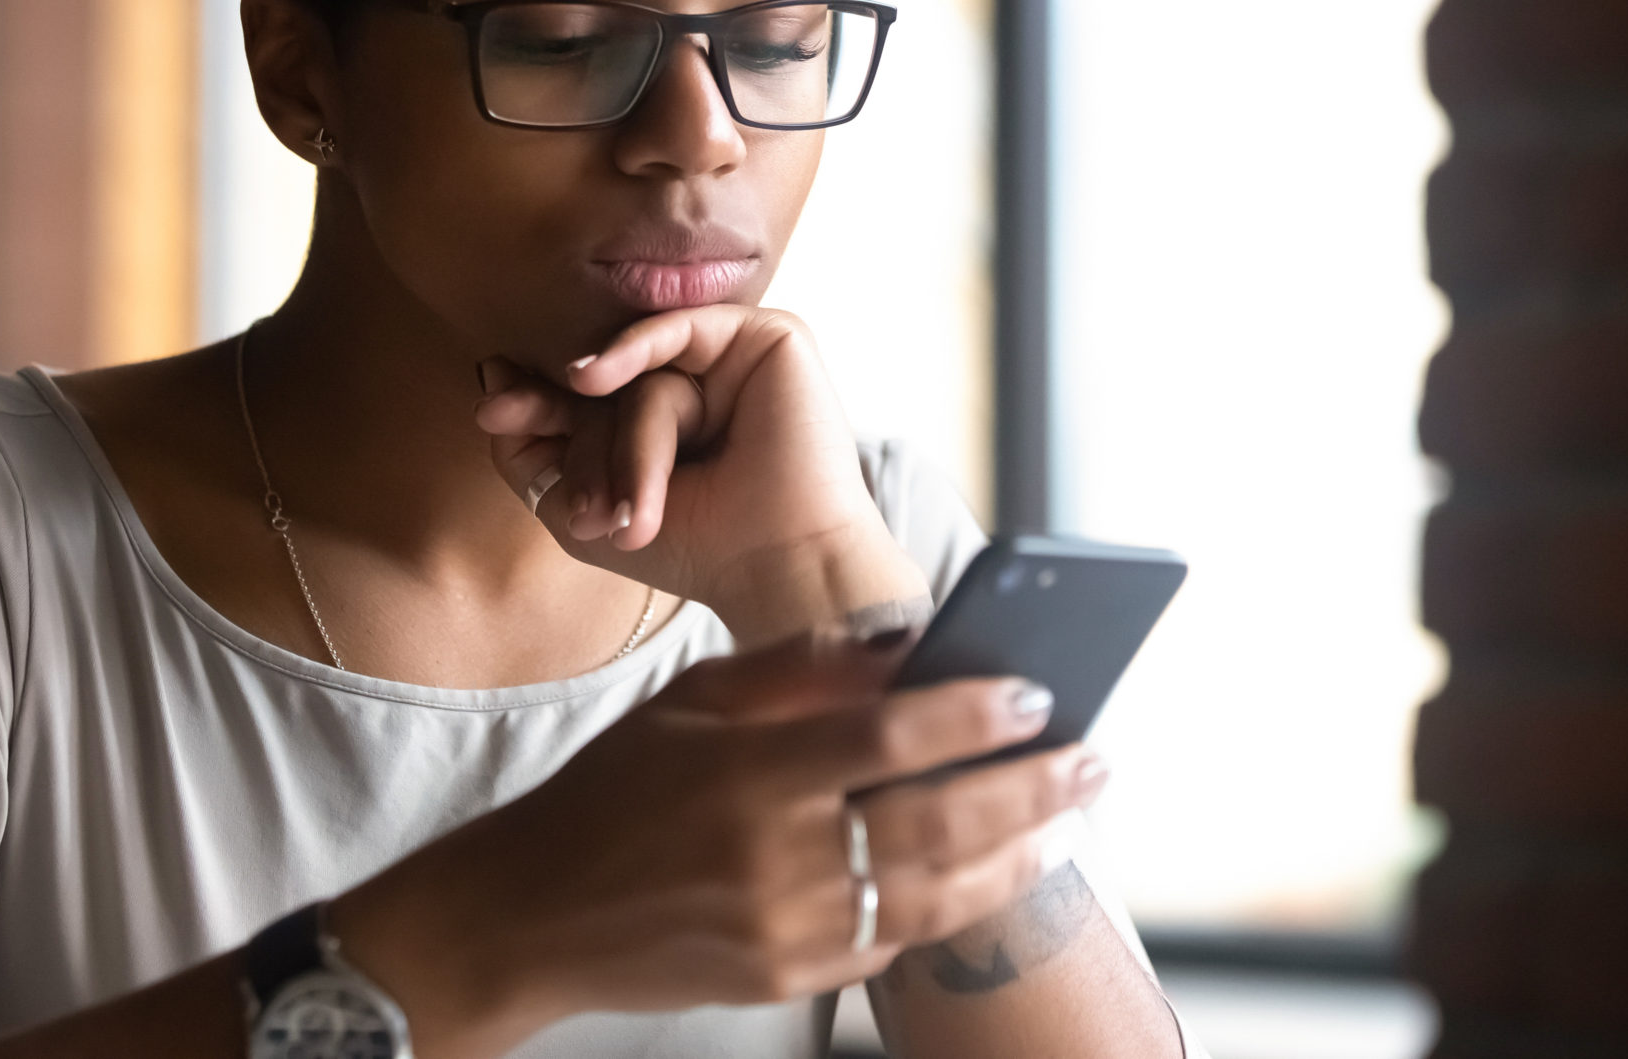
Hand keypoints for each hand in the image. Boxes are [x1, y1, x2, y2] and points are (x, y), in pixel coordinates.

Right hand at [328, 634, 1107, 1056]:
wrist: (534, 916)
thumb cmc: (613, 791)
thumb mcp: (690, 704)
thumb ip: (797, 673)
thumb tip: (904, 647)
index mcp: (746, 772)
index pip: (889, 737)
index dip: (974, 716)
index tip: (1038, 693)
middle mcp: (772, 856)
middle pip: (936, 820)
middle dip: (1032, 790)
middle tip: (1094, 759)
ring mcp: (783, 929)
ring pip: (934, 893)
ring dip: (1016, 856)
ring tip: (1068, 823)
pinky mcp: (786, 980)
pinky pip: (891, 939)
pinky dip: (949, 903)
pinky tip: (989, 871)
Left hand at [473, 306, 930, 638]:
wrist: (775, 565)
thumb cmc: (690, 549)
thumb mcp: (578, 508)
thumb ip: (528, 450)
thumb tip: (490, 373)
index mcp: (664, 422)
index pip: (587, 397)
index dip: (536, 404)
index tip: (492, 413)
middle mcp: (699, 384)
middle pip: (608, 384)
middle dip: (573, 436)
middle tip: (556, 486)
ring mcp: (734, 360)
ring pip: (643, 374)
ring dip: (622, 446)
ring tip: (622, 517)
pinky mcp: (769, 337)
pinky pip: (679, 327)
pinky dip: (630, 350)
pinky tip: (589, 377)